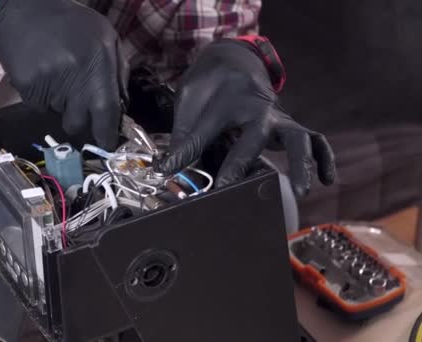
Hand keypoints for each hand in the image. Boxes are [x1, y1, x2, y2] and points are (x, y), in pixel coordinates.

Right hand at [0, 0, 128, 149]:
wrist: (25, 7)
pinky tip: (41, 73)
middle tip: (74, 101)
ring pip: (58, 114)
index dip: (107, 132)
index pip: (106, 109)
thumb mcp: (105, 37)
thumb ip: (118, 71)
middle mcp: (75, 73)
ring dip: (60, 104)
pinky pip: (38, 106)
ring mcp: (49, 80)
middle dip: (79, 120)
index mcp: (98, 60)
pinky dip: (42, 97)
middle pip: (79, 121)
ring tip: (57, 76)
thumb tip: (122, 106)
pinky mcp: (27, 84)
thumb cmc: (70, 24)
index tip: (107, 144)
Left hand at [157, 39, 334, 197]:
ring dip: (301, 164)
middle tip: (228, 187)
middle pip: (254, 137)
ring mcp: (279, 117)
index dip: (185, 153)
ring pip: (297, 138)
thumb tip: (171, 167)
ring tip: (301, 192)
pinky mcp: (290, 125)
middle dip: (241, 163)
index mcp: (226, 99)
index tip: (170, 171)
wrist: (234, 61)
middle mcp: (257, 109)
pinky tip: (328, 179)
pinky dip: (324, 158)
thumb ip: (184, 131)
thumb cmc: (209, 85)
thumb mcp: (189, 98)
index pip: (203, 131)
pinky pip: (315, 139)